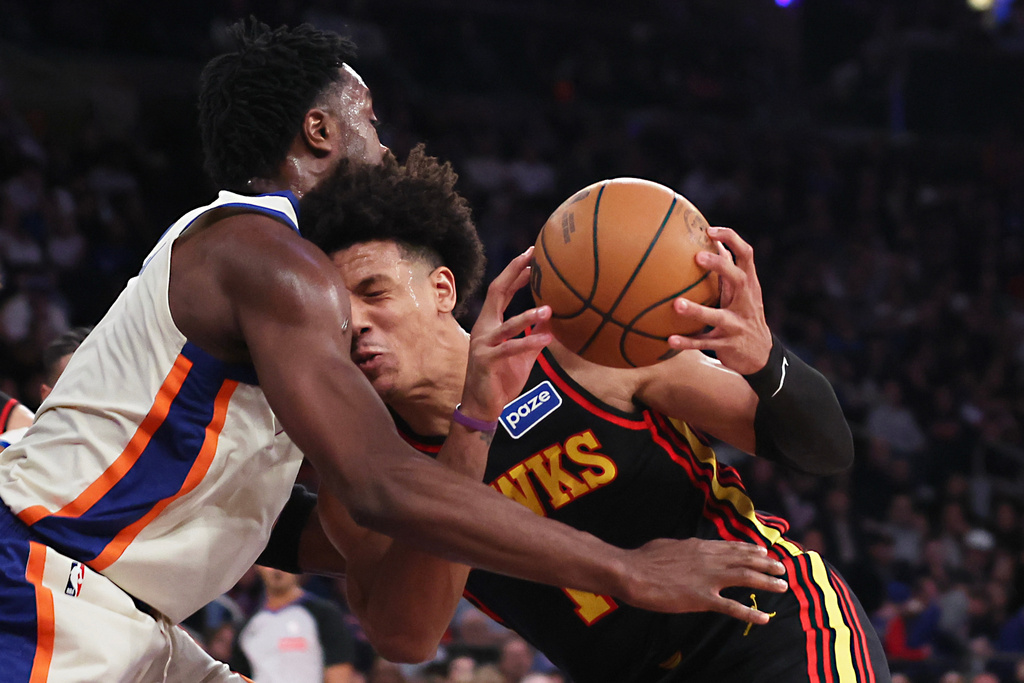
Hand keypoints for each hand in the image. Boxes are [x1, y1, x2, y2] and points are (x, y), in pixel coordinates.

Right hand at [460, 247, 552, 420]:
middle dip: (513, 274)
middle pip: (496, 294)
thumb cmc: (501, 378)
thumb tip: (554, 319)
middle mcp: (484, 328)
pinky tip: (548, 338)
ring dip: (528, 316)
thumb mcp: (523, 353)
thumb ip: (535, 335)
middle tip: (531, 260)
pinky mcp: (486, 361)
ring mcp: (483, 344)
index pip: (502, 291)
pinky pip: (511, 349)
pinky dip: (530, 342)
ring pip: (507, 324)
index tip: (531, 257)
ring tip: (549, 308)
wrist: (482, 405)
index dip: (515, 273)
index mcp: (491, 323)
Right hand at [621, 538, 787, 622]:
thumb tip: (688, 547)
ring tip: (782, 586)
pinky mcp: (702, 599)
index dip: (750, 549)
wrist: (632, 572)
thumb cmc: (643, 558)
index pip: (731, 547)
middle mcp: (709, 559)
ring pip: (746, 577)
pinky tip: (764, 618)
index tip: (763, 551)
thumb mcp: (668, 545)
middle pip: (745, 560)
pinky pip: (732, 607)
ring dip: (767, 581)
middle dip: (766, 563)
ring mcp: (708, 579)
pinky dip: (750, 612)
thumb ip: (684, 547)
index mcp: (699, 546)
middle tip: (781, 568)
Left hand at [667, 227, 772, 374]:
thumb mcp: (743, 293)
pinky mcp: (728, 345)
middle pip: (739, 280)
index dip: (731, 240)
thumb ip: (729, 271)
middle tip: (697, 257)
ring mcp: (738, 325)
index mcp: (749, 286)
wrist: (762, 356)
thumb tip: (713, 244)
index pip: (747, 256)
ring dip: (697, 311)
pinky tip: (669, 340)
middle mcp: (746, 303)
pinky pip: (706, 343)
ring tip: (676, 304)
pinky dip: (688, 342)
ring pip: (718, 317)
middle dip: (720, 267)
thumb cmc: (745, 316)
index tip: (710, 231)